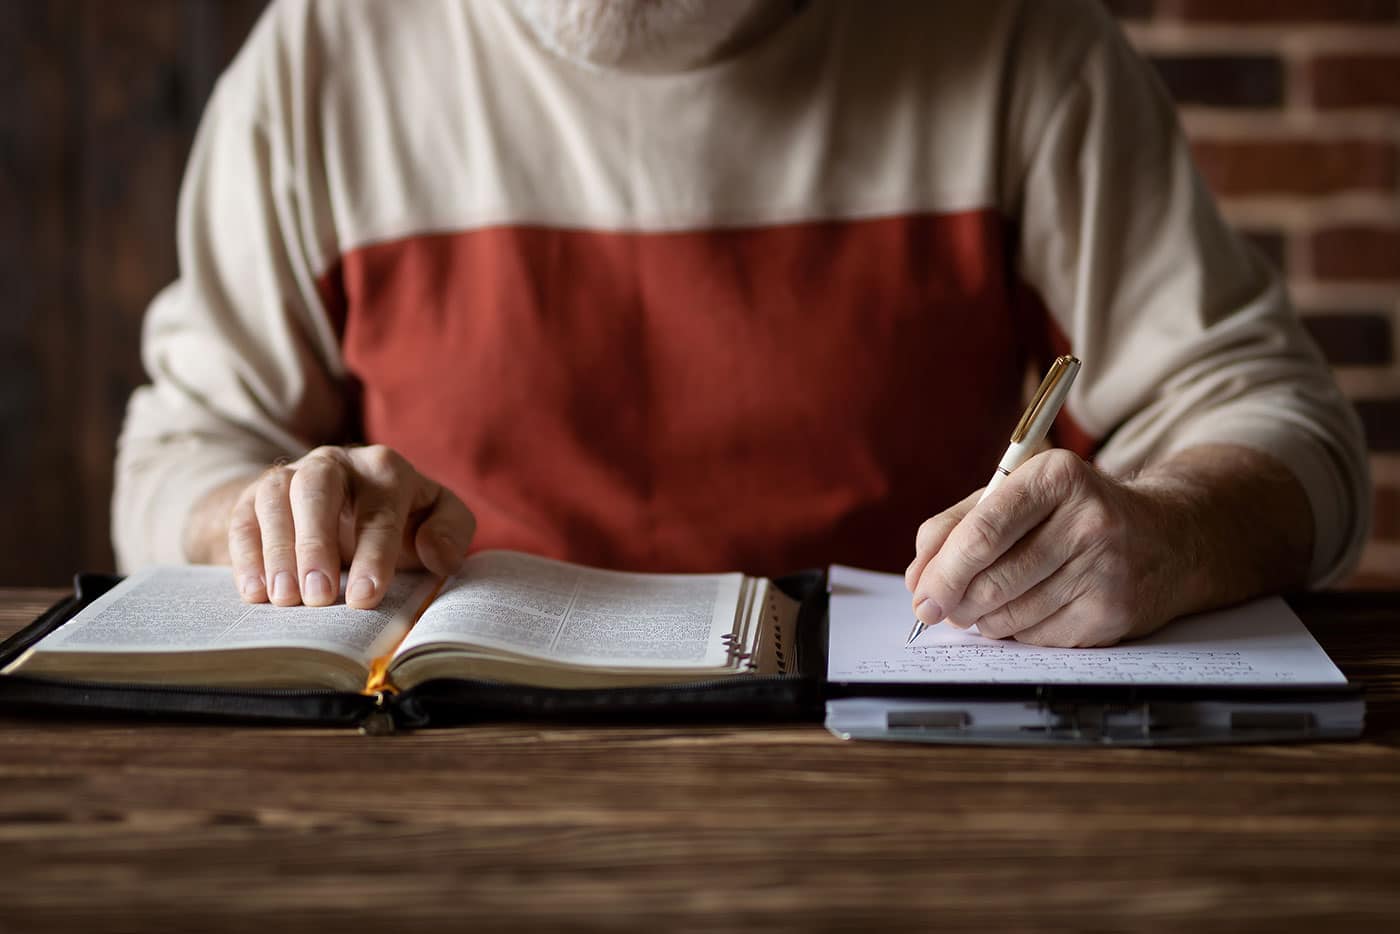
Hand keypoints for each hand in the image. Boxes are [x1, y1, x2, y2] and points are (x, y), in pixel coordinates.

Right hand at [226, 445, 475, 608]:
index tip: (364, 598)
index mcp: (386, 470)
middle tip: (317, 598)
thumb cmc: (401, 521)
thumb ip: (451, 532)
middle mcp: (336, 463)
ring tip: (284, 599)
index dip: (373, 555)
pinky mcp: (256, 495)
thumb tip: (438, 555)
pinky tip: (254, 593)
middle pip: (318, 489)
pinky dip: (246, 553)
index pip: (380, 510)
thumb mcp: (437, 520)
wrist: (345, 506)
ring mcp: (292, 475)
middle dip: (316, 543)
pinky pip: (244, 516)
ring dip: (278, 550)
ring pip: (276, 497)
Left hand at [903, 449, 1198, 646]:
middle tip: (939, 607)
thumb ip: (956, 526)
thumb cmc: (1071, 513)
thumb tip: (918, 578)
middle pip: (993, 579)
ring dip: (982, 618)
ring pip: (1011, 615)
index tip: (920, 594)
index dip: (943, 570)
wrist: (1164, 537)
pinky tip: (1026, 610)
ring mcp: (1106, 570)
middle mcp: (1088, 521)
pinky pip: (1037, 637)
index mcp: (1056, 477)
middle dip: (954, 602)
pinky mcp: (1112, 612)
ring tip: (984, 603)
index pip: (983, 532)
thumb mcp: (1016, 495)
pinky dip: (1016, 631)